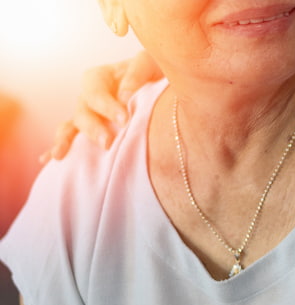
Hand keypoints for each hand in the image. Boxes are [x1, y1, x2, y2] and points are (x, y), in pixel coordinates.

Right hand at [42, 50, 162, 161]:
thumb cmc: (151, 74)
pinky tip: (48, 159)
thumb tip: (124, 96)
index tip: (124, 120)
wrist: (155, 89)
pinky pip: (70, 140)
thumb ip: (137, 73)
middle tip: (107, 142)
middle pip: (82, 113)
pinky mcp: (89, 133)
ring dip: (67, 141)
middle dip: (93, 129)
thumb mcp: (149, 64)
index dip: (107, 106)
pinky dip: (59, 147)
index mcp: (99, 78)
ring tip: (60, 154)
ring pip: (71, 128)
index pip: (96, 92)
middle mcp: (88, 97)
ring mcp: (86, 116)